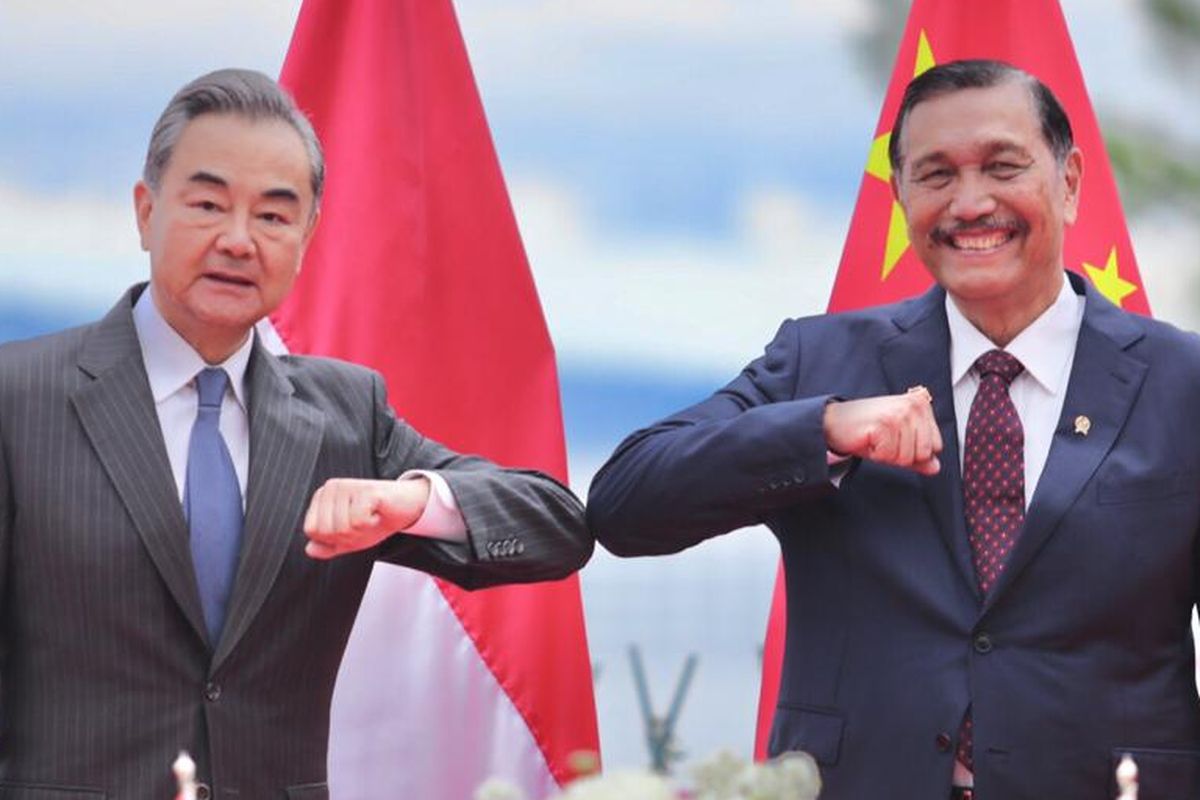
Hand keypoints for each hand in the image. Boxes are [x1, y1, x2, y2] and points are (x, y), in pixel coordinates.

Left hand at [303, 477, 431, 558]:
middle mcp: (331, 487)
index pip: (312, 531)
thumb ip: (328, 546)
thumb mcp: (349, 538)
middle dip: (348, 536)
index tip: (351, 528)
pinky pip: (358, 521)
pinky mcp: (365, 489)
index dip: (333, 538)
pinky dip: (371, 524)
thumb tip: (309, 550)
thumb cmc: (377, 518)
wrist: (406, 507)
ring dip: (362, 530)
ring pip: (342, 528)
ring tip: (371, 517)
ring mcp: (348, 486)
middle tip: (363, 523)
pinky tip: (378, 513)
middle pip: (326, 531)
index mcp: (322, 497)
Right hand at [822, 387, 941, 474]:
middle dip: (901, 455)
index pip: (936, 446)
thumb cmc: (866, 429)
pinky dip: (875, 455)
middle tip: (884, 440)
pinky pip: (888, 457)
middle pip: (923, 453)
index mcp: (921, 405)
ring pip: (906, 457)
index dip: (913, 450)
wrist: (833, 421)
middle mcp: (913, 406)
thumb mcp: (898, 440)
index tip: (895, 438)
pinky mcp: (884, 424)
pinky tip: (868, 439)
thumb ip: (918, 454)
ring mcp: (899, 414)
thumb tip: (935, 468)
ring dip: (886, 455)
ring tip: (875, 439)